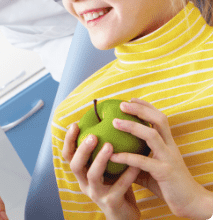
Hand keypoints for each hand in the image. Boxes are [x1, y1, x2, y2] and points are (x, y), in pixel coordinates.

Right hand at [62, 122, 140, 219]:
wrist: (125, 217)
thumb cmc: (116, 186)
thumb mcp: (107, 169)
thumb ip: (104, 152)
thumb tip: (109, 122)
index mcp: (81, 174)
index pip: (68, 155)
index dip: (68, 140)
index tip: (75, 124)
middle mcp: (84, 184)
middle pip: (75, 165)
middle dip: (82, 149)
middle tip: (92, 135)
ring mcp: (97, 194)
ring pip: (92, 175)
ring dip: (99, 159)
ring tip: (109, 145)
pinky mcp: (111, 203)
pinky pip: (119, 186)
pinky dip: (127, 173)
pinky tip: (135, 163)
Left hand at [109, 99, 212, 218]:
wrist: (191, 205)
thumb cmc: (169, 186)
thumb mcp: (150, 170)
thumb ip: (135, 161)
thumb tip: (113, 156)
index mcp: (168, 144)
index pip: (159, 119)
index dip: (146, 107)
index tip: (130, 99)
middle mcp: (170, 148)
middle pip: (159, 120)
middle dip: (140, 110)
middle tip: (121, 105)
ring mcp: (168, 159)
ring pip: (152, 135)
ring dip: (132, 127)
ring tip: (114, 123)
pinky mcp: (164, 172)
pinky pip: (143, 161)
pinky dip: (127, 157)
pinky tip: (113, 156)